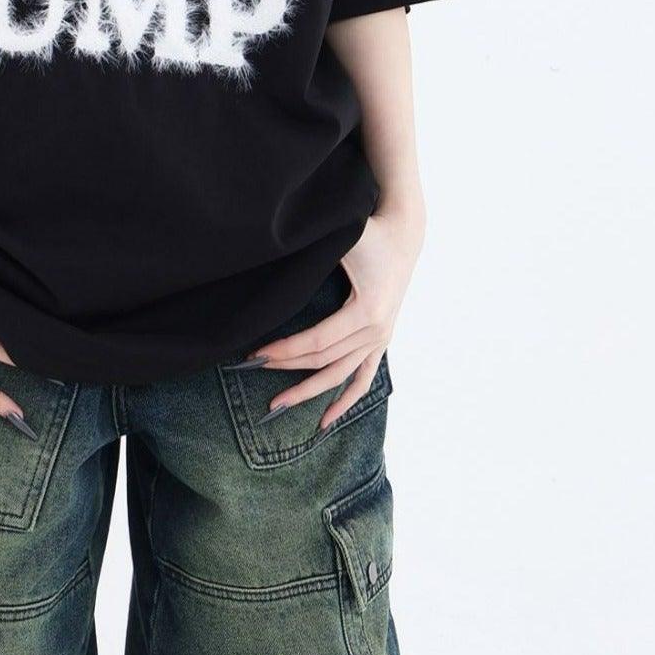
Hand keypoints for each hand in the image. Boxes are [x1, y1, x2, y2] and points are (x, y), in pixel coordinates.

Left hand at [246, 202, 425, 428]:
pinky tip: (326, 420)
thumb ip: (314, 257)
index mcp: (367, 311)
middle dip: (286, 368)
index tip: (256, 354)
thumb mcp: (343, 241)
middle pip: (324, 360)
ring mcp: (380, 339)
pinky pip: (363, 379)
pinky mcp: (381, 341)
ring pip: (340, 375)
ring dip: (309, 392)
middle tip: (252, 372)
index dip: (285, 350)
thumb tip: (274, 266)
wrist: (402, 235)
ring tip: (279, 405)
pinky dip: (346, 401)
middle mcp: (376, 331)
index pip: (317, 341)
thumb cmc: (369, 233)